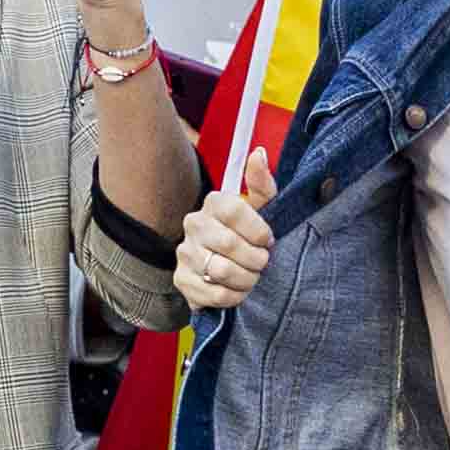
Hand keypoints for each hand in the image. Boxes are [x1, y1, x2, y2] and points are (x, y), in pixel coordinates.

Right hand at [170, 178, 273, 316]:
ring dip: (246, 279)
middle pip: (230, 244)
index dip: (258, 230)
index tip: (268, 240)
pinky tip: (237, 290)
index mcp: (214, 203)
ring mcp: (184, 253)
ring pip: (221, 271)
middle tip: (262, 263)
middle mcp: (194, 224)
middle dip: (256, 259)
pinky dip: (233, 296)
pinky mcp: (181, 280)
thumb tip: (258, 153)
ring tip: (251, 277)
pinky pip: (213, 294)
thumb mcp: (262, 208)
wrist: (229, 265)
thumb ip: (262, 183)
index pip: (235, 210)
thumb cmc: (249, 233)